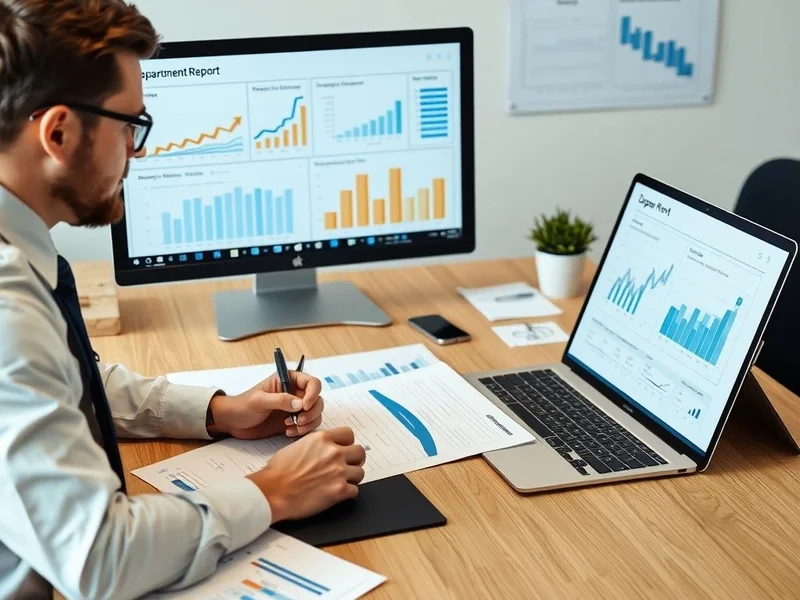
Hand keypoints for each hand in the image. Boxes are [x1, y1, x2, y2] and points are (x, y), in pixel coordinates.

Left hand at [208, 371, 323, 439]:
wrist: (233, 422)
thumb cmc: (242, 405)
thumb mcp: (259, 400)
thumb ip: (280, 400)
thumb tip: (300, 403)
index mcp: (288, 380)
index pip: (312, 383)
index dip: (313, 394)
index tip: (304, 406)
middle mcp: (295, 393)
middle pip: (317, 400)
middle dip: (311, 412)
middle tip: (298, 421)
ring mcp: (295, 408)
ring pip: (315, 414)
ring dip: (308, 423)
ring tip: (292, 428)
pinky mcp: (293, 422)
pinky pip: (307, 426)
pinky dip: (303, 431)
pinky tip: (288, 432)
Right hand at [247, 427, 366, 521]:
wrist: (272, 491)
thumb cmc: (278, 472)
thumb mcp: (297, 446)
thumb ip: (316, 445)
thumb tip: (323, 449)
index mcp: (322, 439)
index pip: (349, 434)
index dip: (347, 444)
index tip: (344, 450)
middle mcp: (333, 452)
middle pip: (360, 452)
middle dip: (354, 460)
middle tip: (346, 467)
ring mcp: (338, 471)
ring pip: (360, 472)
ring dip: (351, 478)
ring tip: (339, 482)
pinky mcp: (339, 490)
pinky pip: (355, 491)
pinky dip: (347, 494)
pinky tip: (336, 494)